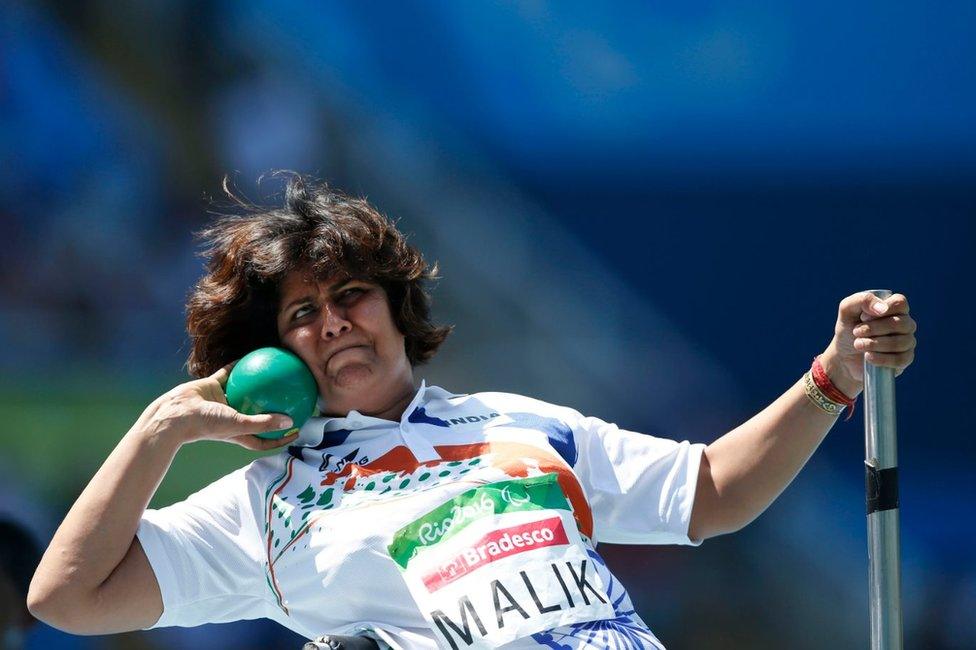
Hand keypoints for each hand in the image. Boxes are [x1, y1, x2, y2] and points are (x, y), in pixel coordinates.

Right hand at [136, 362, 298, 450]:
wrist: (175, 414)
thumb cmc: (206, 425)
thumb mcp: (238, 425)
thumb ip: (263, 423)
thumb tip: (291, 422)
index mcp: (238, 431)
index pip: (263, 438)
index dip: (280, 437)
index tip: (297, 429)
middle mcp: (232, 416)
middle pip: (256, 412)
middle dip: (272, 406)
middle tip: (291, 395)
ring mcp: (221, 401)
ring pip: (244, 390)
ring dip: (256, 382)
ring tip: (275, 371)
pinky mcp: (212, 386)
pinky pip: (229, 373)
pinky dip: (238, 365)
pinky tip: (253, 355)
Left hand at [820, 291, 916, 397]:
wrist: (843, 355)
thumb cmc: (848, 329)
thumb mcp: (847, 310)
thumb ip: (862, 300)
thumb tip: (882, 308)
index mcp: (894, 308)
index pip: (900, 302)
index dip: (882, 309)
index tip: (863, 317)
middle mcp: (905, 323)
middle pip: (900, 323)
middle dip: (874, 329)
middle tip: (856, 332)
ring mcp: (907, 341)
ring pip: (901, 342)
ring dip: (874, 344)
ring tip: (857, 344)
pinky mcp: (905, 359)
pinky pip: (900, 359)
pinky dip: (881, 358)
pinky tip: (868, 357)